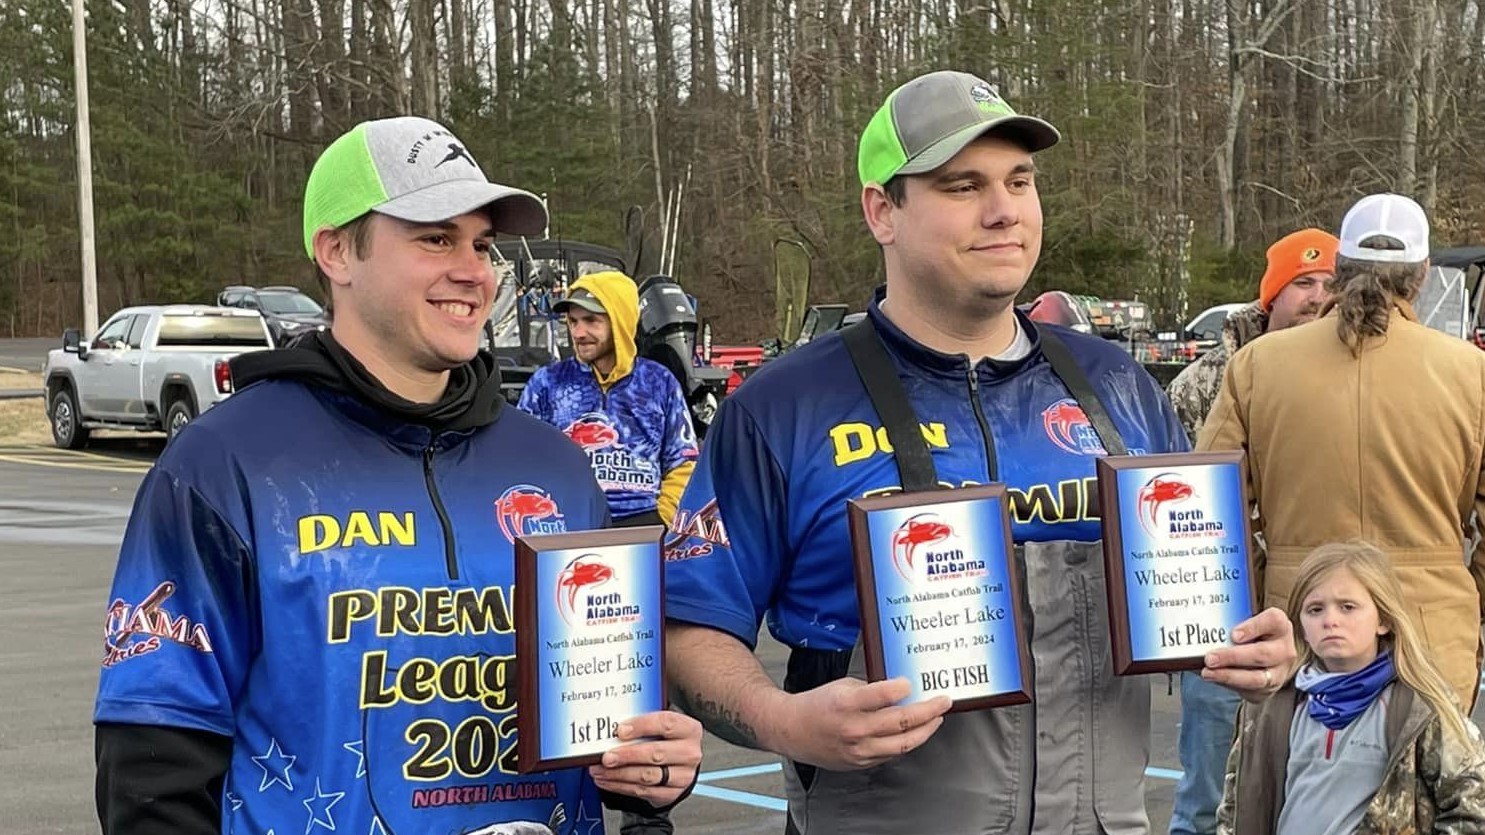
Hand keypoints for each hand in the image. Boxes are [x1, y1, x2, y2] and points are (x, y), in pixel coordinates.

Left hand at [588, 710, 702, 806]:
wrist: (679, 764)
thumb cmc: (666, 739)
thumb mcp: (662, 725)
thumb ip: (643, 722)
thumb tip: (613, 725)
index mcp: (689, 729)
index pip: (667, 723)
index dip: (642, 726)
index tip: (621, 730)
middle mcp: (689, 753)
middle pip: (656, 753)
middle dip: (627, 755)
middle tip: (606, 756)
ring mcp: (683, 776)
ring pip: (648, 776)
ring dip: (619, 774)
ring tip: (600, 770)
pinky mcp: (672, 793)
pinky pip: (643, 791)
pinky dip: (621, 786)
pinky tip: (607, 780)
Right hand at [776, 677, 950, 770]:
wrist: (793, 730)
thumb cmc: (817, 706)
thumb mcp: (842, 686)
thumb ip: (871, 690)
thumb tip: (900, 690)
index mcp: (846, 703)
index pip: (881, 695)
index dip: (901, 688)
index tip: (911, 682)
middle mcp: (854, 728)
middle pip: (901, 722)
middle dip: (928, 711)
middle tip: (943, 702)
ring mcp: (859, 749)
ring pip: (903, 744)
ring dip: (925, 730)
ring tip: (936, 718)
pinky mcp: (861, 762)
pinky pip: (892, 754)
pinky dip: (908, 742)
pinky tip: (915, 733)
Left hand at [1201, 607, 1294, 701]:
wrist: (1267, 657)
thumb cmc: (1252, 635)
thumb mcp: (1246, 623)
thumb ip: (1229, 623)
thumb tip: (1200, 629)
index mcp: (1279, 626)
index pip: (1272, 621)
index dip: (1253, 627)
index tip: (1233, 634)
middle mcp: (1284, 649)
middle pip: (1262, 653)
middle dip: (1233, 657)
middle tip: (1210, 658)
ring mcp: (1279, 672)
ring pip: (1257, 677)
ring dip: (1229, 675)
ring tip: (1208, 673)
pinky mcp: (1269, 688)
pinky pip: (1250, 690)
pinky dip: (1229, 684)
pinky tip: (1215, 678)